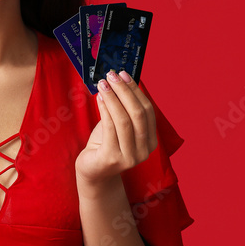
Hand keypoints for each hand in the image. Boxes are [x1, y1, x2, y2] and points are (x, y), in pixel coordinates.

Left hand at [75, 69, 157, 188]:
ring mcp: (129, 157)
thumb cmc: (105, 144)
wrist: (93, 171)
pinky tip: (99, 99)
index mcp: (151, 141)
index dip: (136, 91)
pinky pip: (110, 129)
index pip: (148, 111)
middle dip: (125, 91)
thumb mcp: (118, 125)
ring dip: (113, 98)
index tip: (125, 74)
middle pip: (138, 114)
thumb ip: (123, 109)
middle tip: (112, 76)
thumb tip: (120, 80)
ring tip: (103, 84)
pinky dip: (105, 110)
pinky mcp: (112, 159)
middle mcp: (144, 151)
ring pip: (124, 120)